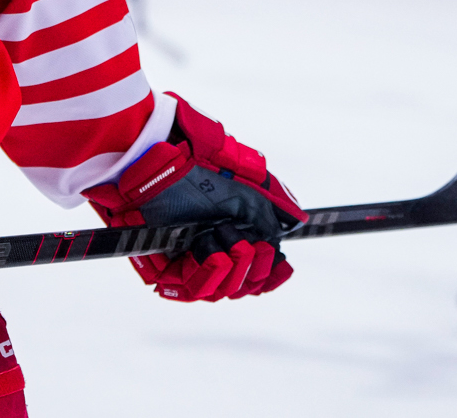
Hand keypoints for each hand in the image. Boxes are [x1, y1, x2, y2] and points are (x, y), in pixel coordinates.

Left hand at [83, 95, 303, 301]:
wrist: (160, 164)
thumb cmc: (197, 170)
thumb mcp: (246, 188)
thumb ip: (271, 210)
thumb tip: (296, 225)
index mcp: (228, 239)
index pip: (255, 274)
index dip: (271, 274)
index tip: (284, 265)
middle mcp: (207, 255)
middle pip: (242, 287)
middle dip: (256, 269)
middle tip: (255, 245)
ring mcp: (185, 264)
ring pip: (221, 292)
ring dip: (236, 269)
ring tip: (229, 239)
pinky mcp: (162, 271)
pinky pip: (192, 290)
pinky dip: (211, 274)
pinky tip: (217, 254)